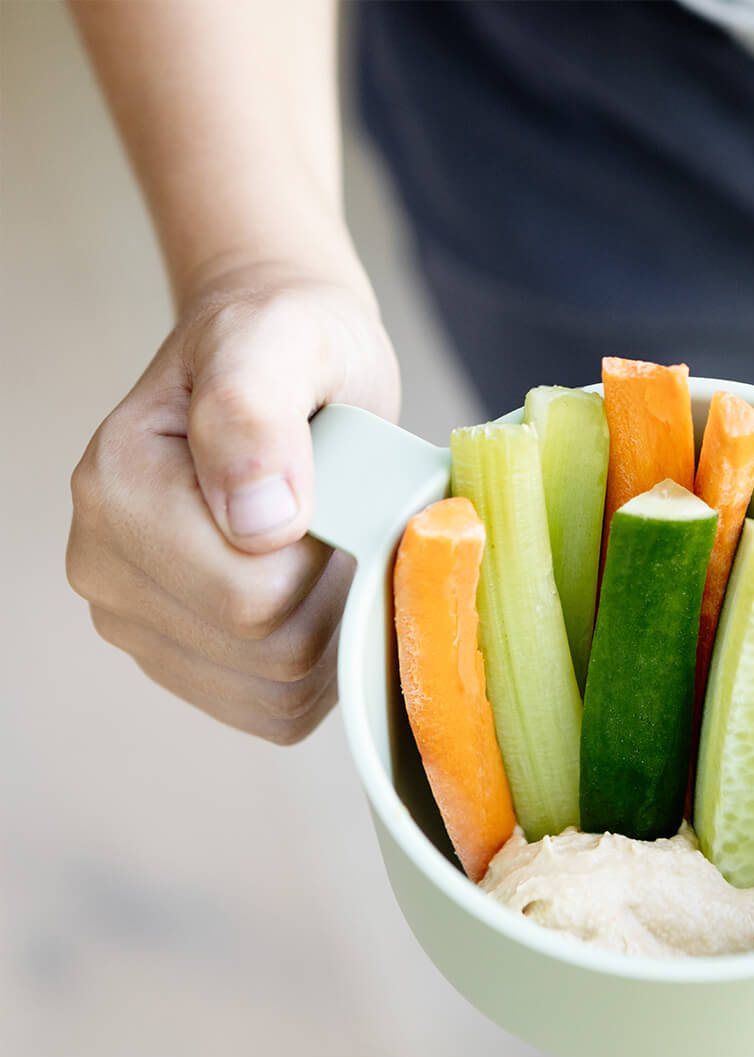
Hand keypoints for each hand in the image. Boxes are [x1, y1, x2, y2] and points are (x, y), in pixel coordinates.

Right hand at [66, 262, 400, 742]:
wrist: (284, 362)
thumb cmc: (291, 344)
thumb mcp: (288, 340)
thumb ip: (255, 411)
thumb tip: (256, 520)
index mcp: (116, 489)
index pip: (252, 597)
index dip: (327, 556)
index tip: (335, 490)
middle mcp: (104, 565)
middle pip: (270, 653)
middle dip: (334, 594)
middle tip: (340, 520)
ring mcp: (137, 621)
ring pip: (277, 694)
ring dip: (332, 631)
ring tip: (326, 552)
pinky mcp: (181, 660)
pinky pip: (273, 711)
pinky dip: (320, 668)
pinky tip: (318, 598)